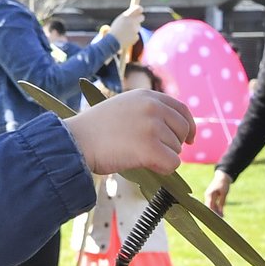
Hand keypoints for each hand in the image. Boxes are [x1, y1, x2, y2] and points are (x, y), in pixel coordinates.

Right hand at [64, 88, 194, 177]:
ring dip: (161, 157)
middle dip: (173, 144)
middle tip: (154, 152)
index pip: (182, 109)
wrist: (75, 142)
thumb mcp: (123, 107)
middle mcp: (153, 107)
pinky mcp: (151, 148)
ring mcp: (152, 126)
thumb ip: (147, 111)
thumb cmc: (94, 130)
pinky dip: (162, 169)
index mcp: (146, 95)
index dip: (188, 126)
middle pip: (182, 130)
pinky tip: (143, 164)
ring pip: (176, 149)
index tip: (189, 139)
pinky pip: (172, 164)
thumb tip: (171, 128)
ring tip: (134, 153)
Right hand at [108, 5, 145, 52]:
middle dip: (139, 19)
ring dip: (134, 29)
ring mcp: (134, 29)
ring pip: (138, 27)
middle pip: (142, 17)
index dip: (139, 9)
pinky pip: (136, 35)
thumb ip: (127, 17)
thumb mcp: (119, 21)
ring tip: (125, 33)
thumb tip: (134, 13)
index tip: (140, 10)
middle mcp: (132, 21)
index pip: (138, 8)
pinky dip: (133, 37)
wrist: (111, 42)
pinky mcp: (136, 37)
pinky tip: (126, 38)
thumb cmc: (114, 30)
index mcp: (126, 15)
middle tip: (135, 21)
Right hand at [204, 170, 232, 216]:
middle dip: (213, 215)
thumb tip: (220, 212)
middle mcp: (207, 196)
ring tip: (221, 220)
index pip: (209, 206)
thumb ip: (221, 202)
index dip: (211, 214)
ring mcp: (209, 196)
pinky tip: (222, 214)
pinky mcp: (212, 197)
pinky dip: (217, 209)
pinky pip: (213, 205)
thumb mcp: (224, 193)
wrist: (222, 177)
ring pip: (211, 207)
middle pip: (209, 208)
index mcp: (209, 195)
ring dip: (215, 213)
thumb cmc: (223, 184)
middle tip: (217, 222)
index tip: (215, 219)